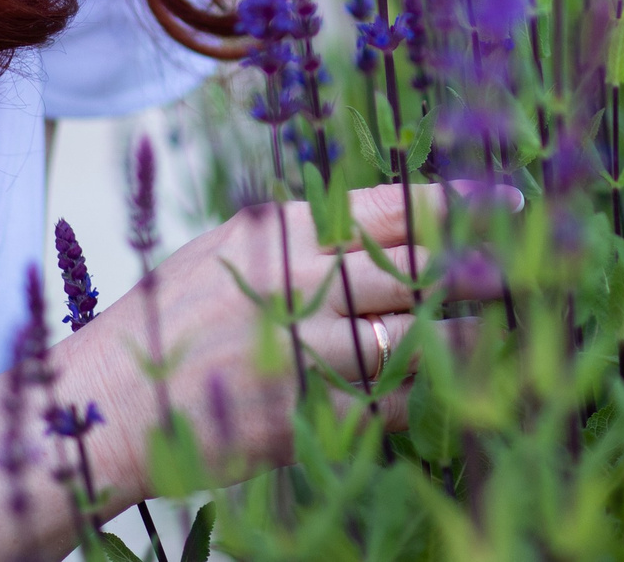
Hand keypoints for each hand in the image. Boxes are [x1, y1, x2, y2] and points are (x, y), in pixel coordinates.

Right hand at [59, 182, 505, 497]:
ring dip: (460, 338)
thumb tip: (380, 225)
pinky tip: (437, 397)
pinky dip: (415, 400)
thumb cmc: (164, 325)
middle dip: (474, 271)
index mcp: (280, 232)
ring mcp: (298, 352)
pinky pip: (382, 405)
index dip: (459, 206)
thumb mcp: (225, 252)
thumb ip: (299, 238)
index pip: (390, 207)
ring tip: (492, 336)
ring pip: (410, 338)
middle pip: (413, 269)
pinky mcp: (297, 418)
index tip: (510, 206)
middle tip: (519, 274)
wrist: (104, 406)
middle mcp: (295, 284)